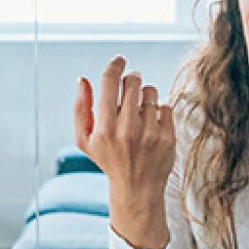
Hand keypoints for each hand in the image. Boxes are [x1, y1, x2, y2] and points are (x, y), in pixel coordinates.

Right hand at [74, 55, 175, 248]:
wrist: (137, 188)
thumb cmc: (109, 159)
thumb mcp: (85, 140)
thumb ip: (80, 109)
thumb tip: (83, 80)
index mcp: (104, 129)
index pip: (110, 83)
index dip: (115, 65)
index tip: (120, 60)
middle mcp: (127, 130)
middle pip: (133, 82)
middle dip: (130, 80)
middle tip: (129, 88)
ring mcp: (150, 134)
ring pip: (151, 92)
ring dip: (145, 96)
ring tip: (140, 111)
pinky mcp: (168, 137)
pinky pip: (166, 106)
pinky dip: (159, 111)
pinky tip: (151, 124)